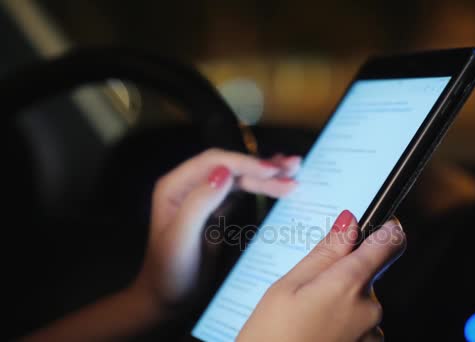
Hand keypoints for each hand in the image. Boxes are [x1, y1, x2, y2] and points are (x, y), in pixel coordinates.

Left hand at [132, 148, 300, 310]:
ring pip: (239, 177)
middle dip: (262, 167)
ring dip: (266, 174)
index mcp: (175, 186)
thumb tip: (225, 172)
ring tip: (294, 169)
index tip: (273, 170)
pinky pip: (240, 191)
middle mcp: (189, 185)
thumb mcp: (182, 239)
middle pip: (231, 167)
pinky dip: (260, 186)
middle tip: (293, 168)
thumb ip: (200, 203)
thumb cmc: (169, 272)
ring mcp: (203, 196)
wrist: (166, 299)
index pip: (214, 163)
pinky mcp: (215, 210)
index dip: (245, 163)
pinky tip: (277, 181)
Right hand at [238, 210, 405, 341]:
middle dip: (343, 276)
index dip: (387, 229)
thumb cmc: (270, 338)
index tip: (383, 224)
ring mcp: (372, 335)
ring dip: (341, 303)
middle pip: (367, 275)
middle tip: (308, 292)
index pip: (388, 243)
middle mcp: (369, 310)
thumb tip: (349, 222)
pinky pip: (360, 327)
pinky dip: (342, 326)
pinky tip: (315, 334)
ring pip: (361, 302)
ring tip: (306, 320)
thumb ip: (325, 253)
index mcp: (349, 285)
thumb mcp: (287, 287)